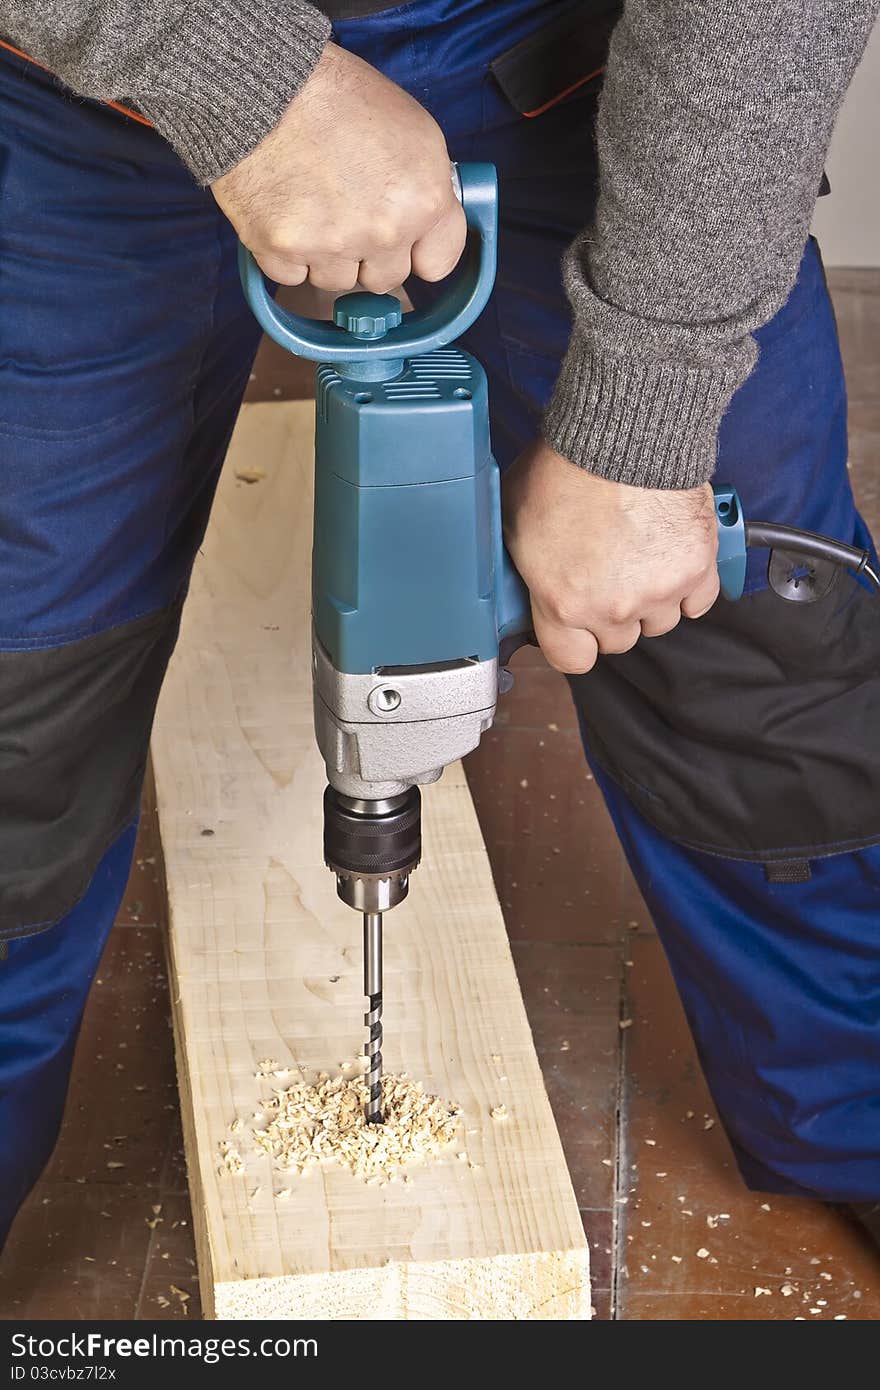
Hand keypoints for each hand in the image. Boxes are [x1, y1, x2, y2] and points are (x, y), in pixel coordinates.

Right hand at [211, 43, 465, 293]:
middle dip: (368, 254)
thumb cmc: (339, 97)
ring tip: (310, 206)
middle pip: (383, 279)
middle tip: (345, 211)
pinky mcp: (283, 251)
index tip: (403, 240)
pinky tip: (283, 212)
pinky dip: (286, 253)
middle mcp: (383, 232)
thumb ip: (428, 188)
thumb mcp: (413, 130)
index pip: (437, 264)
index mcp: (424, 200)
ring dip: (325, 256)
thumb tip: (427, 224)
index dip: (417, 250)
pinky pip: (292, 275)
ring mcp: (332, 246)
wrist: (263, 84)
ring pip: (336, 281)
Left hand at [503, 442, 719, 673]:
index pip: (572, 659)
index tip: (576, 624)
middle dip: (611, 613)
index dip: (574, 641)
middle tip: (607, 574)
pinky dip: (688, 587)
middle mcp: (613, 607)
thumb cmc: (565, 468)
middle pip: (619, 640)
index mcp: (564, 603)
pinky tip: (671, 561)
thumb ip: (525, 567)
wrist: (621, 433)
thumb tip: (520, 580)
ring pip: (659, 621)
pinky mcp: (697, 568)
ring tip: (638, 559)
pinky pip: (698, 601)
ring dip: (650, 599)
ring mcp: (660, 591)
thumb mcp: (514, 523)